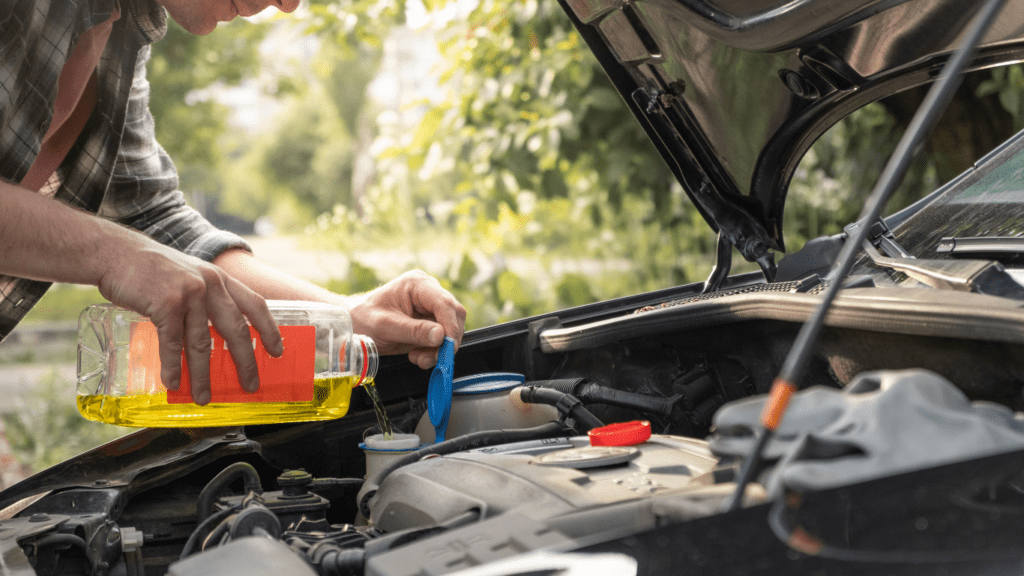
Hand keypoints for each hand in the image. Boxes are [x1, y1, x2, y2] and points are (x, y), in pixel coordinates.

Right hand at [98, 241, 282, 404]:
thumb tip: (213, 337)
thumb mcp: (189, 275)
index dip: (269, 329)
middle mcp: (210, 285)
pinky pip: (173, 342)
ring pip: (201, 342)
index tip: (278, 351)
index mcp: (219, 279)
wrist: (115, 252)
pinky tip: (173, 382)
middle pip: (235, 329)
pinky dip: (172, 366)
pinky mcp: (166, 303)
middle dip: (245, 361)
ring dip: (203, 374)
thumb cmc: (149, 268)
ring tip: (203, 396)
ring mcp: (189, 293)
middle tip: (250, 384)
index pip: (255, 305)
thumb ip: (204, 298)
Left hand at [346, 270, 466, 368]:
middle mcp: (428, 292)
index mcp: (418, 284)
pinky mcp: (429, 322)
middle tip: (436, 358)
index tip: (447, 346)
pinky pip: (442, 339)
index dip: (450, 326)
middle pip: (454, 315)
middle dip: (447, 340)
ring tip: (419, 358)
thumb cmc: (364, 319)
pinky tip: (417, 355)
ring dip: (439, 349)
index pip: (444, 303)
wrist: (354, 325)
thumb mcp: (386, 326)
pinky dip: (434, 352)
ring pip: (451, 329)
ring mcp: (430, 307)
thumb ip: (413, 331)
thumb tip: (440, 336)